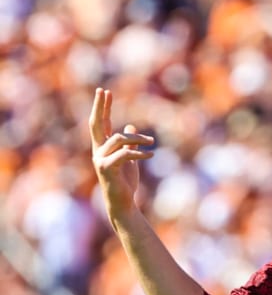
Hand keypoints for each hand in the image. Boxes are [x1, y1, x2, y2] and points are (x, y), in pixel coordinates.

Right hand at [89, 88, 154, 216]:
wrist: (123, 202)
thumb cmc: (125, 182)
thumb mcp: (130, 159)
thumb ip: (129, 144)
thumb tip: (130, 126)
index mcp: (103, 148)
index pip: (100, 123)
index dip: (102, 108)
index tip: (105, 91)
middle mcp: (98, 151)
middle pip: (96, 124)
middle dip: (100, 107)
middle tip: (104, 91)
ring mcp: (100, 159)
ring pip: (119, 138)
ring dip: (138, 138)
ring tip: (151, 142)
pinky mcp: (107, 168)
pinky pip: (125, 154)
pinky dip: (139, 152)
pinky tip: (151, 154)